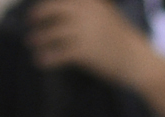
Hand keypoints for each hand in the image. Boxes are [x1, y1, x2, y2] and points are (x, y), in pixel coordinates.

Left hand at [26, 0, 149, 84]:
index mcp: (90, 1)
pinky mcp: (83, 51)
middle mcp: (86, 12)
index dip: (48, 3)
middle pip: (54, 8)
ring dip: (39, 38)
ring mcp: (84, 31)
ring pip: (53, 32)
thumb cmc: (119, 36)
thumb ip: (88, 7)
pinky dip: (47, 57)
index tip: (37, 7)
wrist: (134, 56)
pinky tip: (40, 61)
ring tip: (32, 43)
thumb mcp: (105, 13)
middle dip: (39, 14)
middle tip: (30, 20)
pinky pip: (58, 53)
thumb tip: (66, 9)